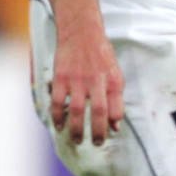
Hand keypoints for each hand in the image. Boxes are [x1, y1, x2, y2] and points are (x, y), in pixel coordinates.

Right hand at [49, 27, 123, 144]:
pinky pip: (58, 101)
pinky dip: (58, 116)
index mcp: (114, 81)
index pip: (117, 108)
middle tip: (96, 144)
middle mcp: (97, 81)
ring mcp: (78, 80)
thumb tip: (117, 124)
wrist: (82, 31)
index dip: (114, 123)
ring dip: (76, 128)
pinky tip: (58, 125)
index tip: (110, 133)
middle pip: (98, 112)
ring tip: (77, 140)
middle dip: (97, 132)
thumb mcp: (116, 73)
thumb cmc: (101, 55)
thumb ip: (117, 97)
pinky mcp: (61, 77)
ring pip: (77, 110)